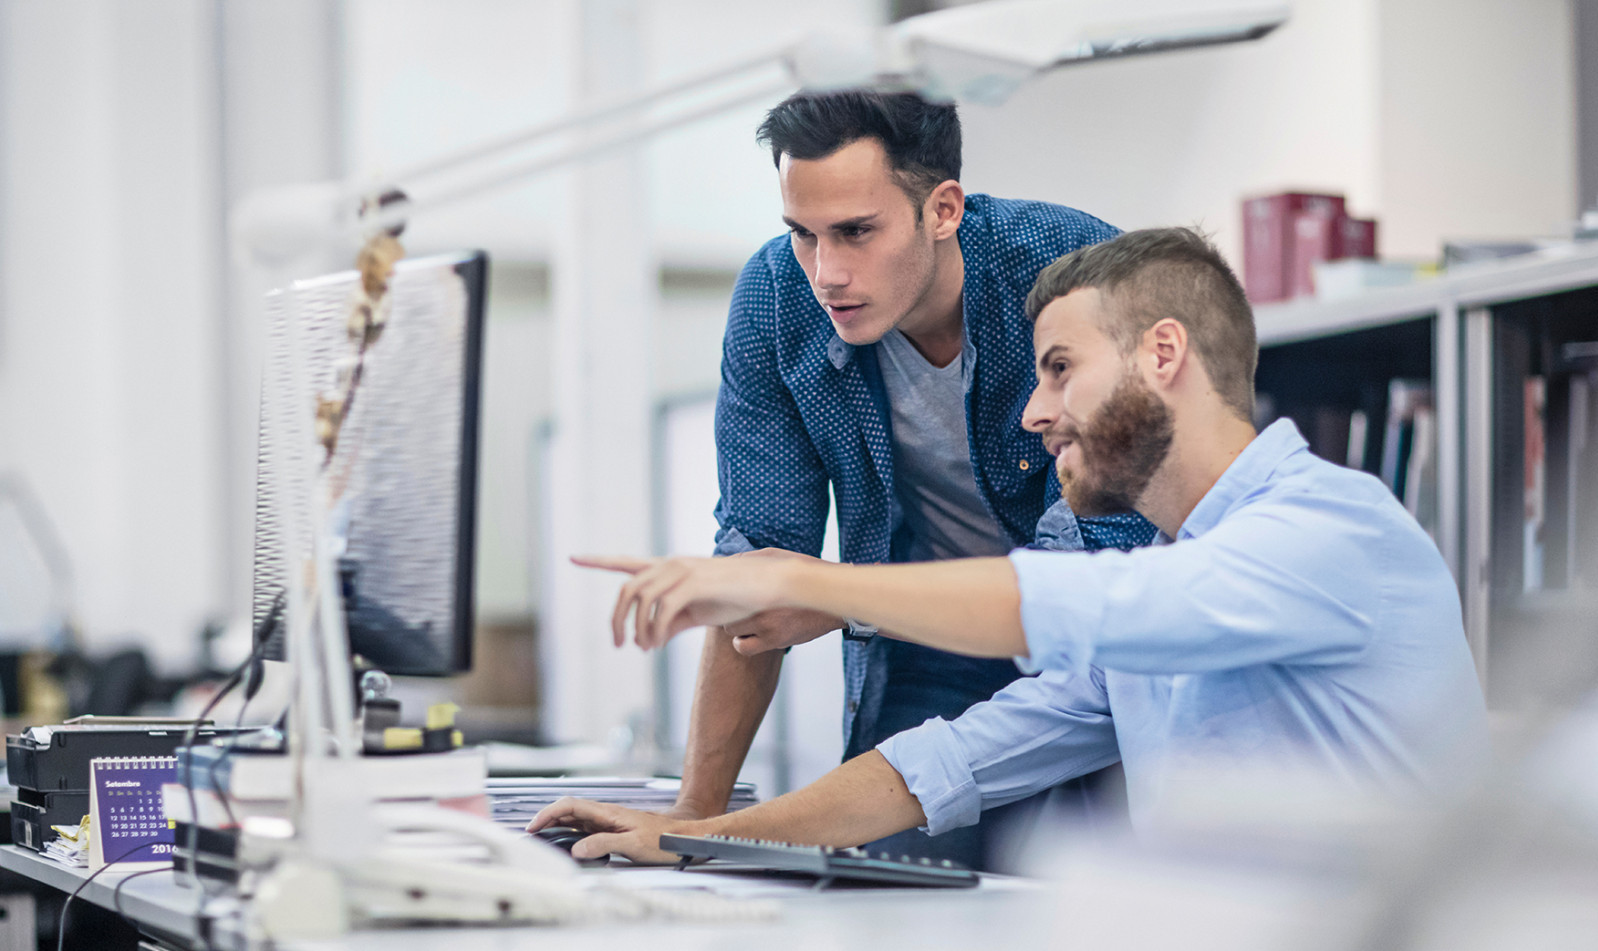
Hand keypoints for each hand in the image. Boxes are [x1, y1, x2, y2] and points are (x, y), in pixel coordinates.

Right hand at [527, 797, 692, 864]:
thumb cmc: (664, 839)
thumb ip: (603, 844)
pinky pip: (585, 828)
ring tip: (541, 839)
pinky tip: (567, 843)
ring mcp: (609, 821)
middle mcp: (605, 814)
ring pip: (575, 819)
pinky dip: (570, 833)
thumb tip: (576, 849)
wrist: (685, 837)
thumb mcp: (633, 845)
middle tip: (530, 836)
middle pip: (568, 810)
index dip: (548, 814)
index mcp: (608, 812)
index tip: (533, 827)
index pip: (570, 805)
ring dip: (556, 826)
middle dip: (546, 819)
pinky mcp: (614, 830)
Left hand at [572, 552, 801, 649]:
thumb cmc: (735, 598)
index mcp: (669, 569)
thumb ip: (672, 622)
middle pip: (626, 589)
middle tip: (619, 645)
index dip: (598, 560)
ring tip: (645, 648)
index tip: (572, 557)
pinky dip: (655, 630)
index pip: (626, 562)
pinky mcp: (694, 583)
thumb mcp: (697, 612)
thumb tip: (650, 639)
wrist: (768, 587)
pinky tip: (659, 643)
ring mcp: (682, 571)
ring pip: (640, 598)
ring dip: (638, 629)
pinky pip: (662, 609)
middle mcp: (671, 565)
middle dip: (616, 619)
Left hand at [719, 550, 841, 653]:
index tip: (721, 594)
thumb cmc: (805, 576)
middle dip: (729, 610)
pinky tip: (752, 634)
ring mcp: (768, 627)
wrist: (833, 600)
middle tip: (738, 606)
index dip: (720, 594)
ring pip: (731, 633)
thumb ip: (752, 559)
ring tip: (746, 620)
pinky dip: (743, 643)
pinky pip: (744, 648)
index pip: (724, 591)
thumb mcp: (780, 557)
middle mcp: (762, 607)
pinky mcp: (776, 642)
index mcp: (761, 584)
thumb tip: (728, 562)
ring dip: (736, 628)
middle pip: (724, 614)